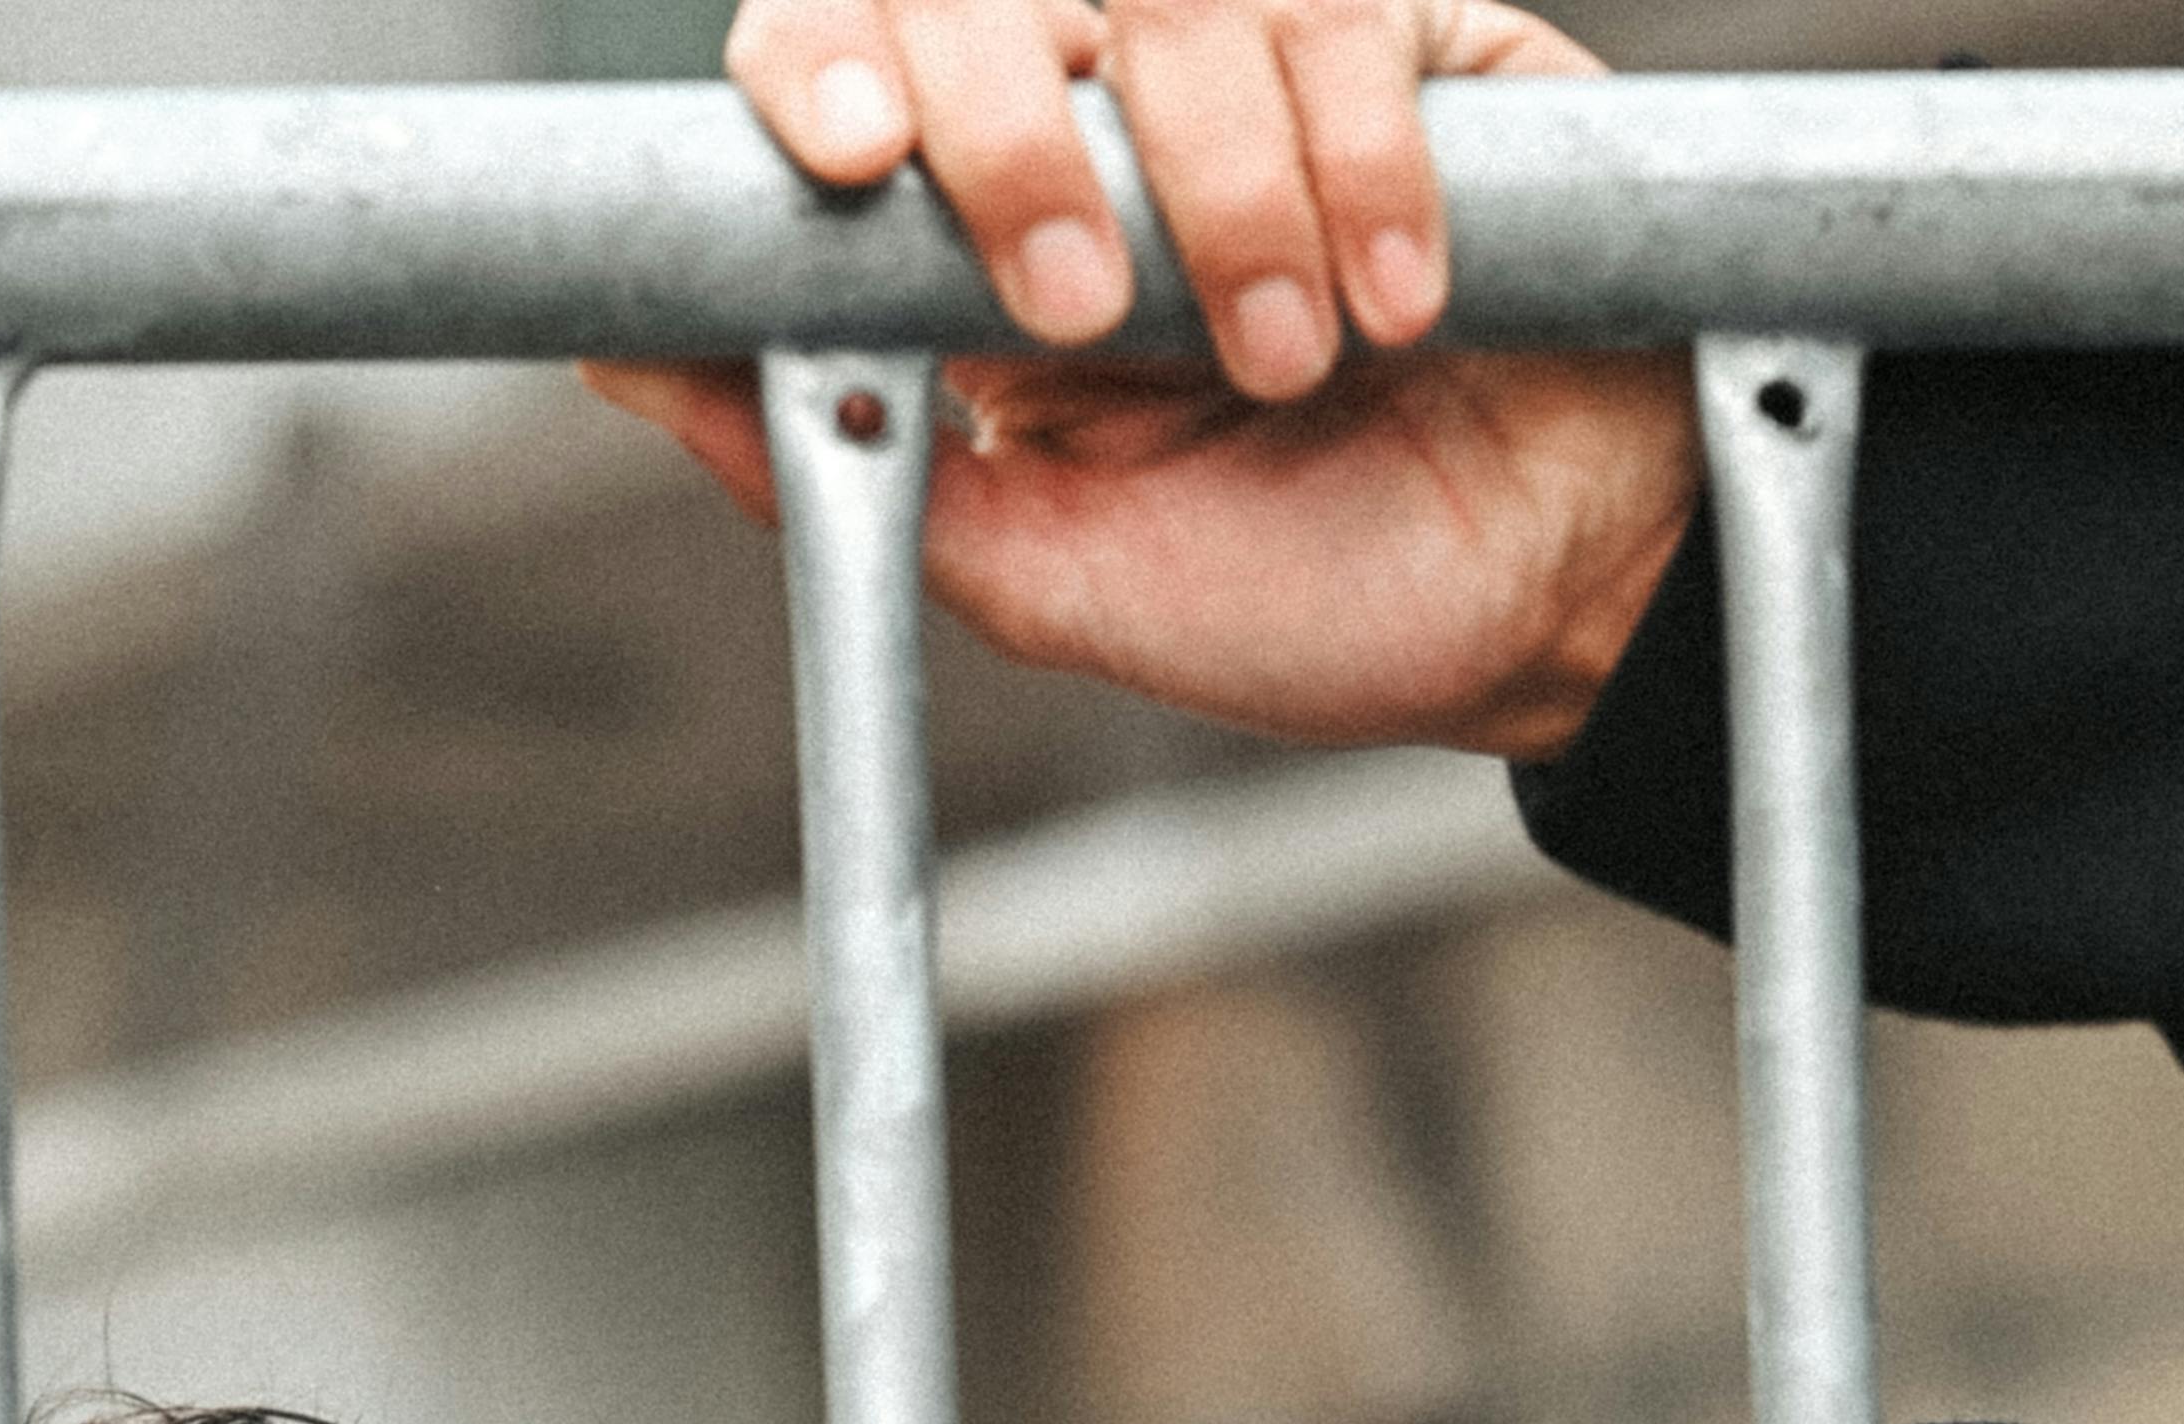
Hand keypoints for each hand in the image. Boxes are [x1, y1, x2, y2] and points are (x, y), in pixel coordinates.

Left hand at [584, 0, 1697, 765]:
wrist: (1558, 604)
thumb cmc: (1312, 599)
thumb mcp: (1050, 577)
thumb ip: (859, 471)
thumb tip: (625, 356)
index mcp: (977, 217)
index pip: (849, 48)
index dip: (829, 62)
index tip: (845, 157)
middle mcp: (1096, 103)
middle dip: (1003, 124)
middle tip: (1078, 308)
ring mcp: (1248, 47)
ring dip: (1222, 195)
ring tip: (1294, 364)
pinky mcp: (1403, 21)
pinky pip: (1338, 6)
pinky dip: (1357, 164)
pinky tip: (1400, 299)